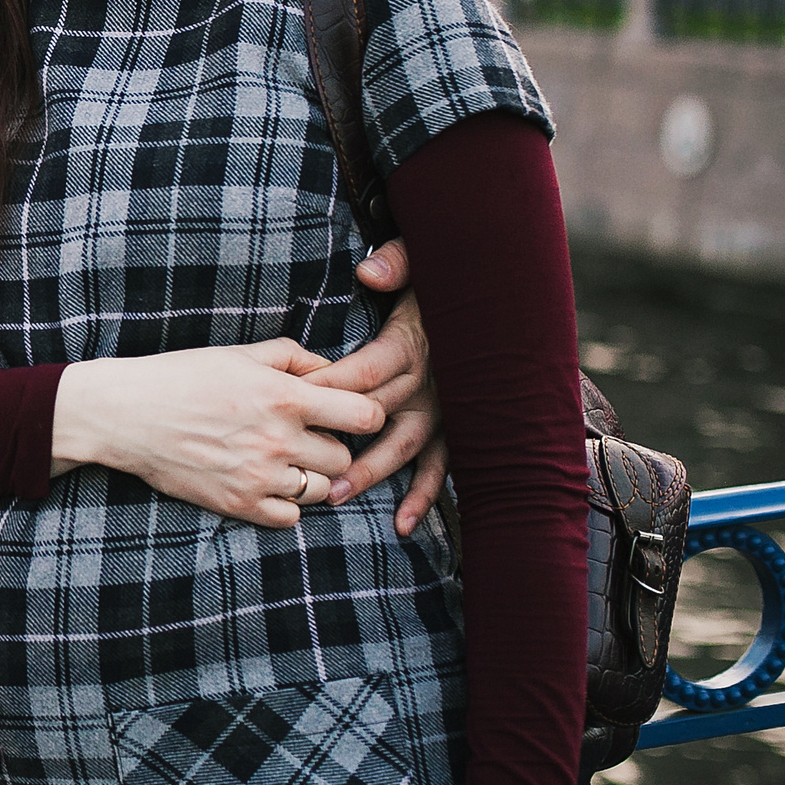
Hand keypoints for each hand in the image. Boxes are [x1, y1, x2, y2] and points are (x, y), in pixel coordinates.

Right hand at [53, 341, 384, 527]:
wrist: (125, 414)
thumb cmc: (181, 376)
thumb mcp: (240, 354)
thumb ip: (294, 357)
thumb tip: (333, 371)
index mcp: (285, 397)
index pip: (366, 416)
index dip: (366, 415)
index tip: (349, 414)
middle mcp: (279, 440)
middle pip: (345, 457)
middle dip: (331, 446)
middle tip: (304, 436)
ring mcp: (260, 477)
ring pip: (323, 490)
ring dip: (311, 476)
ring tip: (284, 460)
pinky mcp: (239, 504)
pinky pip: (292, 517)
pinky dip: (287, 503)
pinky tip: (266, 482)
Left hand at [309, 238, 448, 535]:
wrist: (492, 302)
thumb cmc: (442, 281)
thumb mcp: (422, 260)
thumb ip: (396, 263)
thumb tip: (369, 272)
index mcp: (411, 345)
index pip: (364, 371)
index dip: (328, 385)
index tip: (292, 401)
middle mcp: (430, 382)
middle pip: (376, 412)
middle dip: (336, 436)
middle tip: (297, 461)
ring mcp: (445, 410)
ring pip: (404, 446)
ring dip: (371, 473)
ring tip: (334, 497)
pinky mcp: (458, 428)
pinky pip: (442, 466)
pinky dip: (425, 496)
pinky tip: (402, 524)